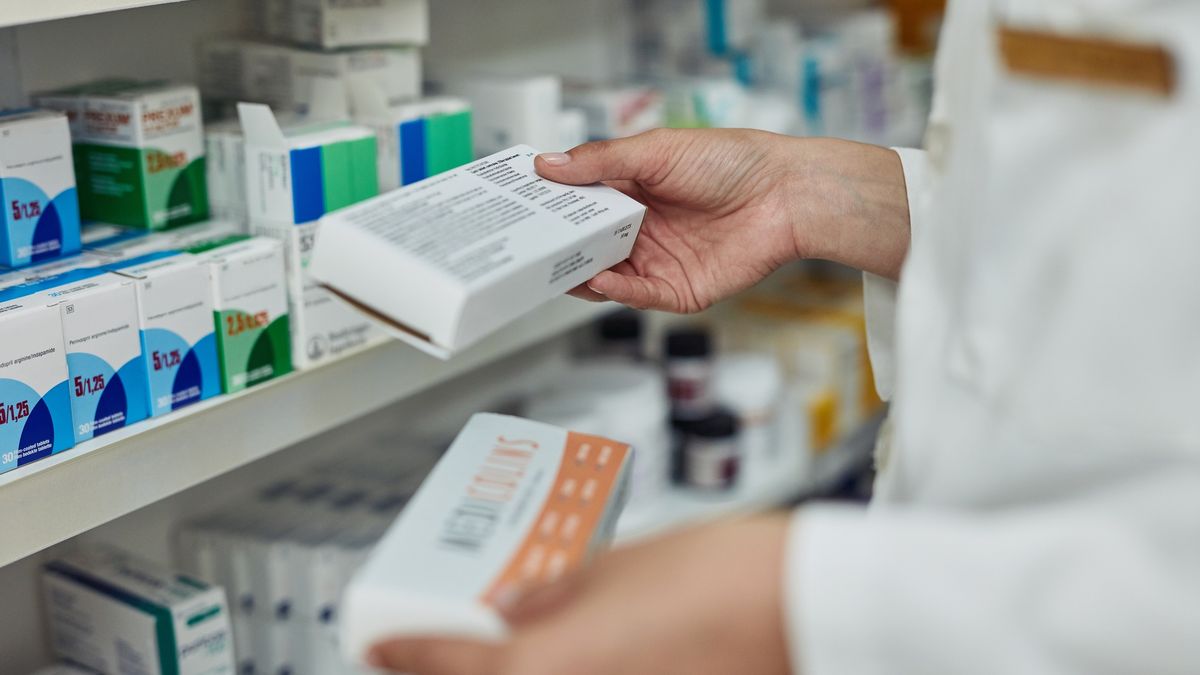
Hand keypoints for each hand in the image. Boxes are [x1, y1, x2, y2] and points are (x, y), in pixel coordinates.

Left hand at [368, 514, 793, 674]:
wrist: (806, 611)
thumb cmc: (721, 578)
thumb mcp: (613, 564)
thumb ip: (545, 592)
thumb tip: (504, 606)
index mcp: (538, 668)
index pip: (438, 665)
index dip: (399, 650)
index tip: (378, 644)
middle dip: (449, 669)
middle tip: (437, 646)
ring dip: (511, 671)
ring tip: (511, 640)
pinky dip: (560, 674)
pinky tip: (575, 653)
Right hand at [535, 129, 909, 312]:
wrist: (787, 193)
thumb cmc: (732, 161)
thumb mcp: (655, 150)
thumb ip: (601, 162)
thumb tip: (547, 165)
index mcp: (632, 191)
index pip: (580, 205)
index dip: (552, 208)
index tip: (519, 208)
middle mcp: (642, 228)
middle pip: (588, 245)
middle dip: (559, 246)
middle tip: (527, 245)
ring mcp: (658, 261)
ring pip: (606, 275)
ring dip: (581, 272)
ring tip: (556, 266)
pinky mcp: (679, 290)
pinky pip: (640, 295)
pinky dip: (617, 290)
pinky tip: (600, 279)